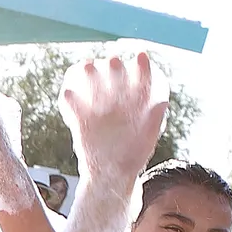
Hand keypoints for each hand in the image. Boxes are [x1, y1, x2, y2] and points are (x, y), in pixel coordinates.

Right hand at [61, 53, 166, 182]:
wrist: (108, 176)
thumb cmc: (132, 158)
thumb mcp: (147, 139)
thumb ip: (154, 120)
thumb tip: (162, 102)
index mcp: (136, 103)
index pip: (141, 78)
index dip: (142, 65)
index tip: (141, 55)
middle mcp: (117, 100)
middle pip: (114, 74)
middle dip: (114, 65)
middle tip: (114, 61)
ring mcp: (98, 108)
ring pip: (92, 82)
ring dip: (89, 72)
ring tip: (88, 66)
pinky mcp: (81, 118)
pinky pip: (73, 104)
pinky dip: (69, 98)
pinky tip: (69, 93)